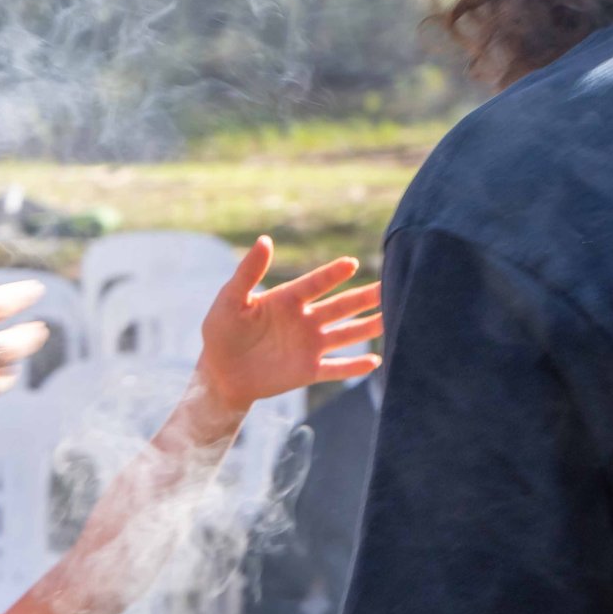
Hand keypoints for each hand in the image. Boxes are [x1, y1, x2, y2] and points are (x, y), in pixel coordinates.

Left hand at [195, 236, 382, 409]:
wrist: (220, 373)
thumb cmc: (222, 332)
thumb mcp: (231, 299)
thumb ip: (248, 272)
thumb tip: (265, 240)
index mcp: (287, 299)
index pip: (315, 284)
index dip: (333, 274)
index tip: (352, 263)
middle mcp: (305, 320)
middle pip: (340, 306)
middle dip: (364, 297)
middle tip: (390, 286)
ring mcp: (309, 346)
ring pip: (346, 334)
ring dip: (368, 327)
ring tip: (392, 317)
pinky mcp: (308, 371)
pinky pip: (336, 368)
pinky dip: (355, 366)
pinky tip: (376, 360)